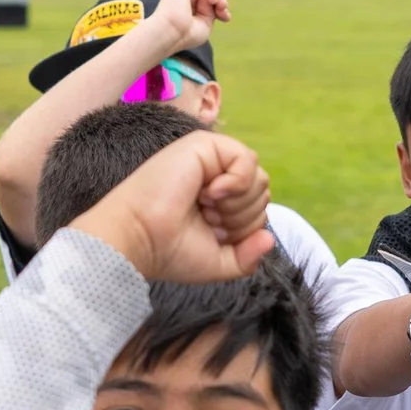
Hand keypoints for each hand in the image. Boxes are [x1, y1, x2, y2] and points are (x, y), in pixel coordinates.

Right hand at [71, 132, 274, 282]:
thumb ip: (248, 255)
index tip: (212, 234)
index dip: (244, 229)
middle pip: (262, 192)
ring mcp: (210, 160)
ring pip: (258, 178)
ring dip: (237, 204)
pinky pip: (246, 160)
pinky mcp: (203, 146)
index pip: (258, 208)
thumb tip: (269, 238)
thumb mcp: (219, 263)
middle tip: (208, 220)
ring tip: (205, 208)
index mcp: (219, 202)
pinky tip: (210, 193)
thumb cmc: (169, 252)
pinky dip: (237, 182)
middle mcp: (216, 178)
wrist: (140, 240)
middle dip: (242, 217)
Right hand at [149, 0, 229, 56]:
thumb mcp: (205, 24)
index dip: (221, 7)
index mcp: (189, 8)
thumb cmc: (186, 34)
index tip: (225, 18)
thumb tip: (217, 2)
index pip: (211, 1)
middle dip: (221, 0)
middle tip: (222, 12)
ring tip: (219, 5)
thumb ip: (212, 11)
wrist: (171, 33)